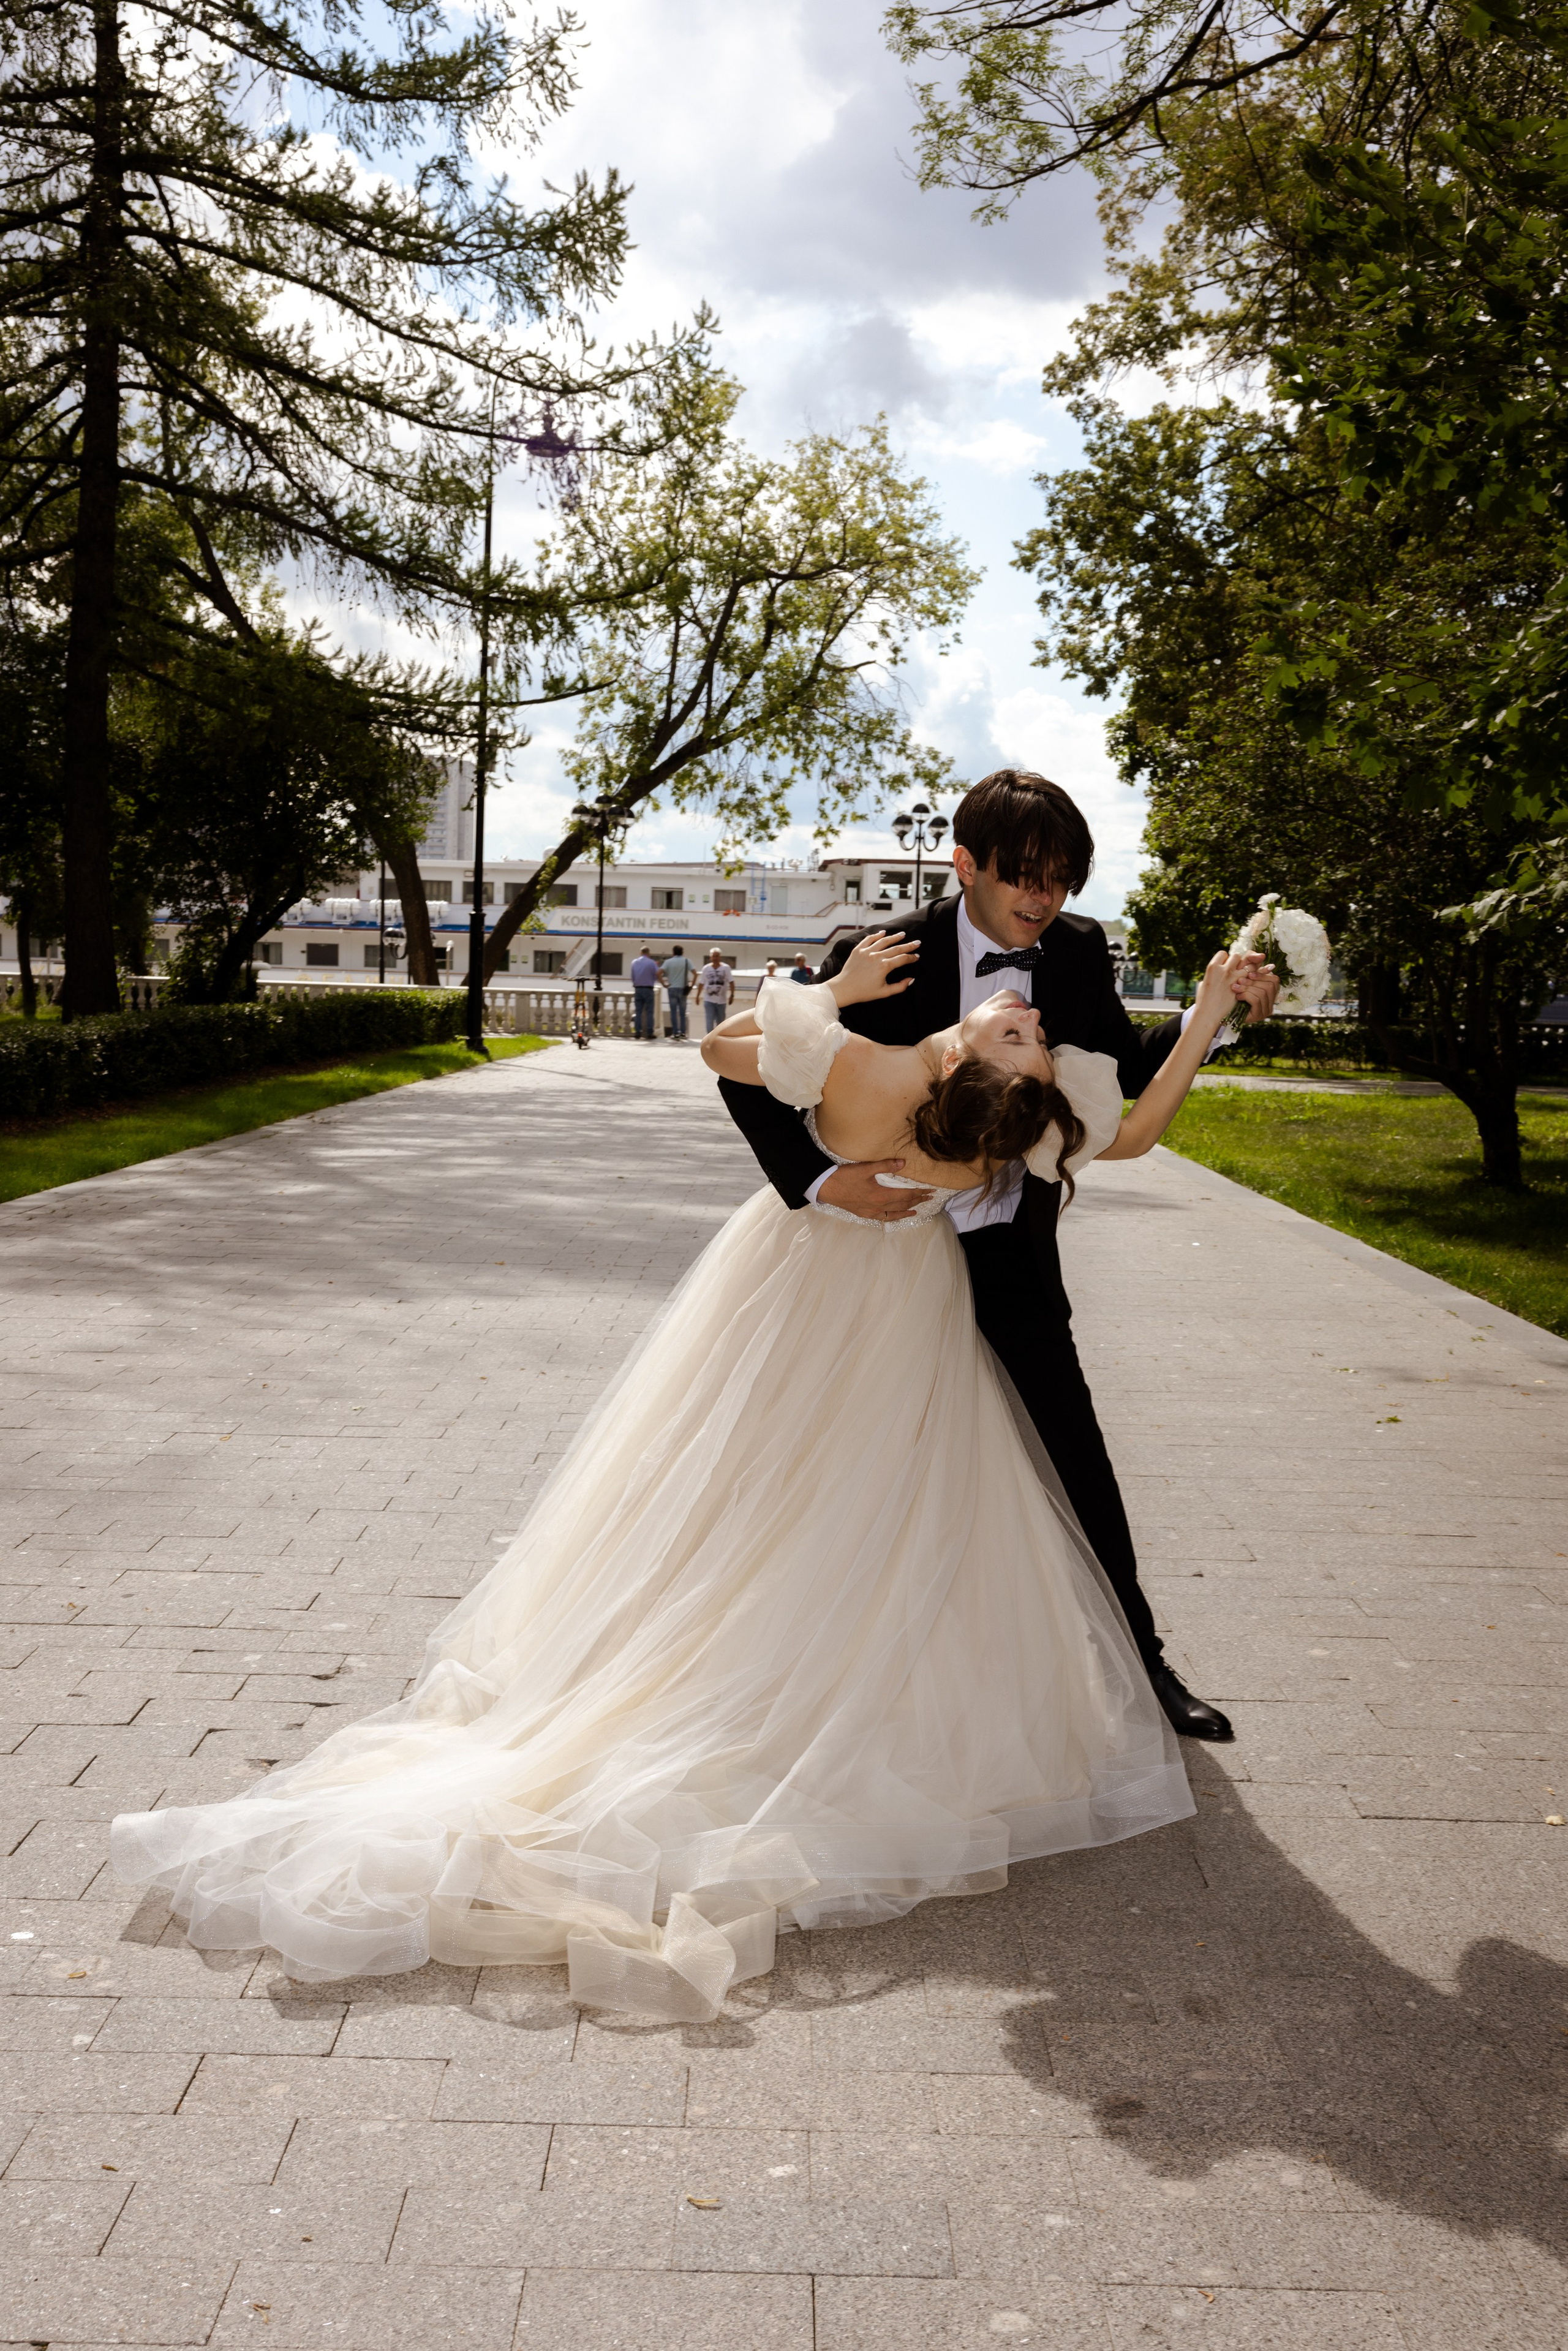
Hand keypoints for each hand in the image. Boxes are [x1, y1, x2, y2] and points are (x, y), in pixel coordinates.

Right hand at [816, 1160, 932, 1222]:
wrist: (826, 1188)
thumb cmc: (845, 1177)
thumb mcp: (865, 1168)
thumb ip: (885, 1165)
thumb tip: (903, 1163)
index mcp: (881, 1196)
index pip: (906, 1195)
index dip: (919, 1192)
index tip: (929, 1190)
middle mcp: (878, 1207)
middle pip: (903, 1205)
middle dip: (918, 1200)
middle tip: (929, 1196)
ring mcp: (871, 1213)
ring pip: (895, 1213)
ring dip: (908, 1210)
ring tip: (918, 1209)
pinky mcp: (864, 1214)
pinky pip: (884, 1218)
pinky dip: (894, 1216)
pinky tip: (897, 1215)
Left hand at [831, 929, 918, 1005]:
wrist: (844, 989)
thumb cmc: (864, 992)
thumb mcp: (884, 993)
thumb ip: (900, 987)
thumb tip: (912, 979)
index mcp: (884, 967)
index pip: (902, 959)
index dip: (911, 958)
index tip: (917, 956)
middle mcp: (876, 956)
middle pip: (896, 948)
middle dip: (908, 945)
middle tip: (917, 942)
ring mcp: (866, 951)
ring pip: (884, 941)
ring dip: (894, 937)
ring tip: (902, 934)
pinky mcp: (858, 950)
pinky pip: (869, 939)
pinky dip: (876, 935)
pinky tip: (883, 933)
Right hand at [1192, 949, 1248, 1032]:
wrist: (1209, 1014)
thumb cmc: (1204, 1001)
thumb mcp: (1204, 984)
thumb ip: (1211, 976)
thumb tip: (1215, 973)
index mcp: (1212, 967)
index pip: (1223, 954)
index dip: (1225, 959)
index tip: (1226, 966)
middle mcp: (1224, 969)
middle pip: (1236, 956)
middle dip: (1238, 962)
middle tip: (1238, 970)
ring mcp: (1234, 977)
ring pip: (1247, 964)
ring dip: (1248, 969)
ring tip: (1247, 975)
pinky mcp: (1243, 986)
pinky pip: (1253, 976)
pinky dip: (1254, 977)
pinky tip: (1253, 980)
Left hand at [1227, 949, 1278, 1024]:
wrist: (1217, 1010)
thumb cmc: (1229, 990)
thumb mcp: (1240, 974)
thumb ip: (1250, 962)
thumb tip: (1262, 955)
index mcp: (1269, 991)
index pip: (1274, 979)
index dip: (1262, 975)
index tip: (1249, 974)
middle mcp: (1270, 1001)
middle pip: (1270, 986)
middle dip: (1253, 982)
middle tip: (1239, 980)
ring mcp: (1266, 1010)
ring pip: (1262, 993)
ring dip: (1247, 988)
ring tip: (1235, 988)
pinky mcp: (1258, 1016)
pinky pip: (1256, 1001)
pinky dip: (1246, 996)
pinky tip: (1237, 997)